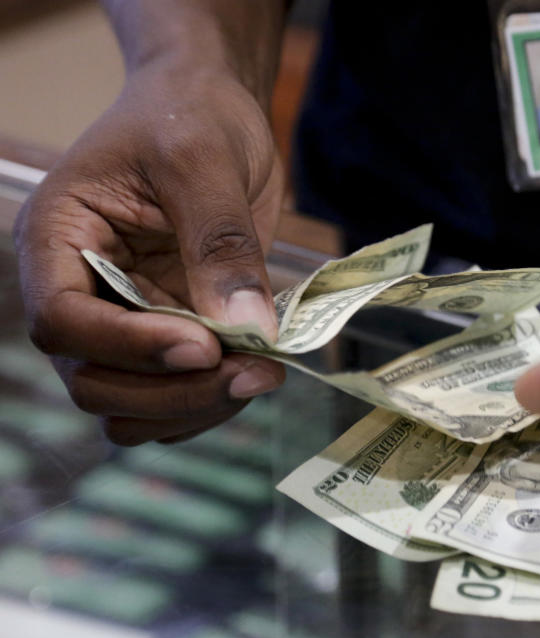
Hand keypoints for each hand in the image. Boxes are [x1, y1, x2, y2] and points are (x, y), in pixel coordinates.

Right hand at [15, 62, 285, 445]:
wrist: (213, 110)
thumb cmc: (191, 114)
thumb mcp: (203, 159)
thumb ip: (220, 242)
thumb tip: (248, 328)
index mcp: (58, 239)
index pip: (62, 319)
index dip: (128, 346)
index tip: (204, 346)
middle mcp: (80, 290)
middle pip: (93, 381)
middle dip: (174, 391)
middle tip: (255, 372)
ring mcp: (122, 320)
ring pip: (130, 405)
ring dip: (195, 407)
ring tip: (264, 372)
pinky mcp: (167, 335)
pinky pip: (171, 399)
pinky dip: (210, 403)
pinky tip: (257, 370)